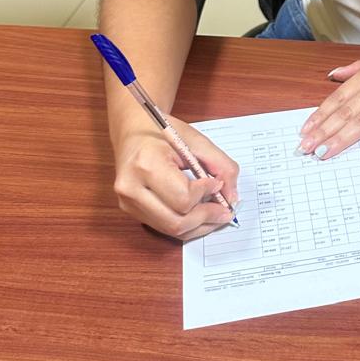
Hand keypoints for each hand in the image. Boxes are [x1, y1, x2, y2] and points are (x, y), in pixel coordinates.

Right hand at [112, 116, 239, 241]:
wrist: (132, 130)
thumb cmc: (161, 132)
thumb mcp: (196, 140)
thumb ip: (221, 166)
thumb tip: (231, 197)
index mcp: (146, 164)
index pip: (183, 197)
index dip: (206, 193)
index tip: (216, 184)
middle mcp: (131, 188)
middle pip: (176, 221)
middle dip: (206, 217)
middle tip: (225, 210)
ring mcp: (128, 203)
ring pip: (171, 230)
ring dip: (199, 225)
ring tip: (215, 213)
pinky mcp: (130, 211)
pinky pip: (164, 228)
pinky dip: (187, 225)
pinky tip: (199, 214)